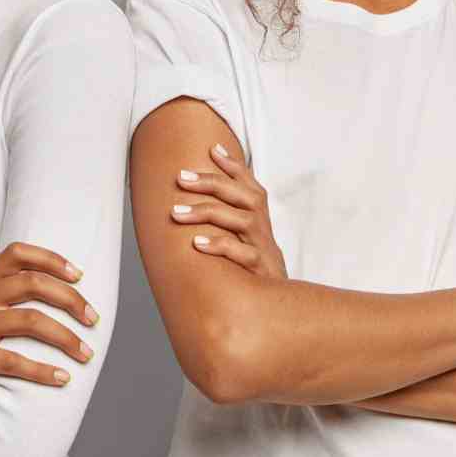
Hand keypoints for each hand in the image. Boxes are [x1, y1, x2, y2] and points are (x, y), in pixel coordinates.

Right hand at [0, 241, 98, 405]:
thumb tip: (43, 301)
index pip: (18, 253)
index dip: (52, 258)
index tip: (79, 274)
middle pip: (33, 284)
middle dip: (71, 299)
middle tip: (93, 319)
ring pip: (29, 321)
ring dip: (65, 337)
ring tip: (86, 353)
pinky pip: (10, 361)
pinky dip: (41, 371)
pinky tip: (60, 379)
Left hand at [170, 142, 287, 279]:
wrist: (279, 308)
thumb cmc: (253, 267)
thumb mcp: (244, 239)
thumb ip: (226, 216)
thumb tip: (198, 193)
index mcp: (259, 218)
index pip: (250, 184)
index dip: (234, 165)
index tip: (212, 148)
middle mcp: (263, 228)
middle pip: (244, 195)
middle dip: (212, 182)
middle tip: (181, 177)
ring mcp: (264, 249)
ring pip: (242, 220)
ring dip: (207, 212)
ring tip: (176, 213)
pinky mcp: (262, 272)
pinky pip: (244, 255)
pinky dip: (221, 246)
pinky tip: (197, 244)